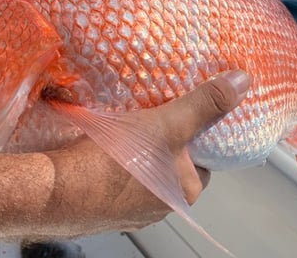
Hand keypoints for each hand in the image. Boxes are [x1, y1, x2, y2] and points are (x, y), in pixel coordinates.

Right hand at [43, 70, 249, 237]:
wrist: (53, 191)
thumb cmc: (114, 160)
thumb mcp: (165, 124)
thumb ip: (203, 105)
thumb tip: (242, 84)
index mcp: (183, 191)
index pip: (202, 160)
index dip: (194, 134)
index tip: (181, 114)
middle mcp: (159, 208)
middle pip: (170, 164)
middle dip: (160, 141)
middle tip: (146, 113)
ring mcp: (126, 212)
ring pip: (140, 172)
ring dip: (133, 152)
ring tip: (120, 125)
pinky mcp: (99, 208)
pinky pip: (112, 179)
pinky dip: (108, 163)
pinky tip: (95, 147)